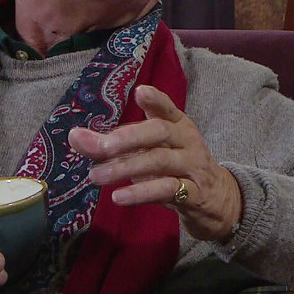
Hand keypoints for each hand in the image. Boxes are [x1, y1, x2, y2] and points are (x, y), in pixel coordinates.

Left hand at [68, 85, 242, 241]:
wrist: (217, 201)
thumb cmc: (176, 169)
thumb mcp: (147, 153)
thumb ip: (112, 145)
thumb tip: (75, 136)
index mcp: (178, 125)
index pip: (167, 108)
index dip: (155, 99)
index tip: (139, 92)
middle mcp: (187, 141)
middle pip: (160, 132)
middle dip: (128, 138)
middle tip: (100, 147)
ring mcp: (192, 167)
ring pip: (160, 161)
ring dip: (126, 168)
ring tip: (96, 176)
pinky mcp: (194, 194)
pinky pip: (167, 190)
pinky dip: (142, 193)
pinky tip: (119, 197)